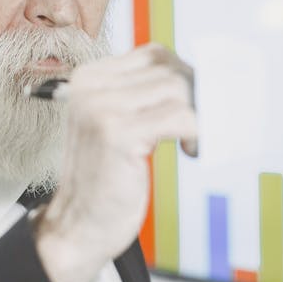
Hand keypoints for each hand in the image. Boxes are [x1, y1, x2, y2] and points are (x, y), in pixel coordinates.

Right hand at [34, 43, 196, 281]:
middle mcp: (90, 87)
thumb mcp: (120, 125)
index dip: (186, 78)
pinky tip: (190, 152)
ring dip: (199, 117)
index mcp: (89, 78)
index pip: (155, 55)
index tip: (197, 107)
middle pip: (169, 69)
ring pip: (177, 88)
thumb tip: (203, 78)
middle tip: (202, 128)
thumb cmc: (106, 178)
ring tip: (192, 143)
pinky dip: (197, 133)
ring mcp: (101, 108)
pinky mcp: (116, 134)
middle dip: (197, 97)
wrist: (79, 226)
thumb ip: (146, 97)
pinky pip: (180, 117)